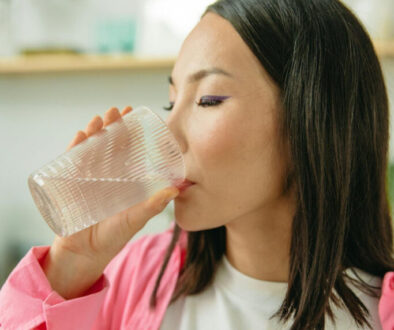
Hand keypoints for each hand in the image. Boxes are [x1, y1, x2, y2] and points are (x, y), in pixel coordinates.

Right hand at [43, 106, 178, 298]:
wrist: (85, 254)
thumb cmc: (113, 237)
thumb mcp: (136, 218)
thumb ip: (153, 205)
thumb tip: (175, 189)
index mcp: (122, 179)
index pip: (126, 149)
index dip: (129, 132)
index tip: (133, 114)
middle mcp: (104, 175)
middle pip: (107, 144)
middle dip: (111, 126)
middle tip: (115, 111)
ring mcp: (86, 178)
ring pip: (89, 149)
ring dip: (93, 132)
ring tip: (98, 119)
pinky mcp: (69, 185)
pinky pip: (70, 163)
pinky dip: (74, 149)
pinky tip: (79, 136)